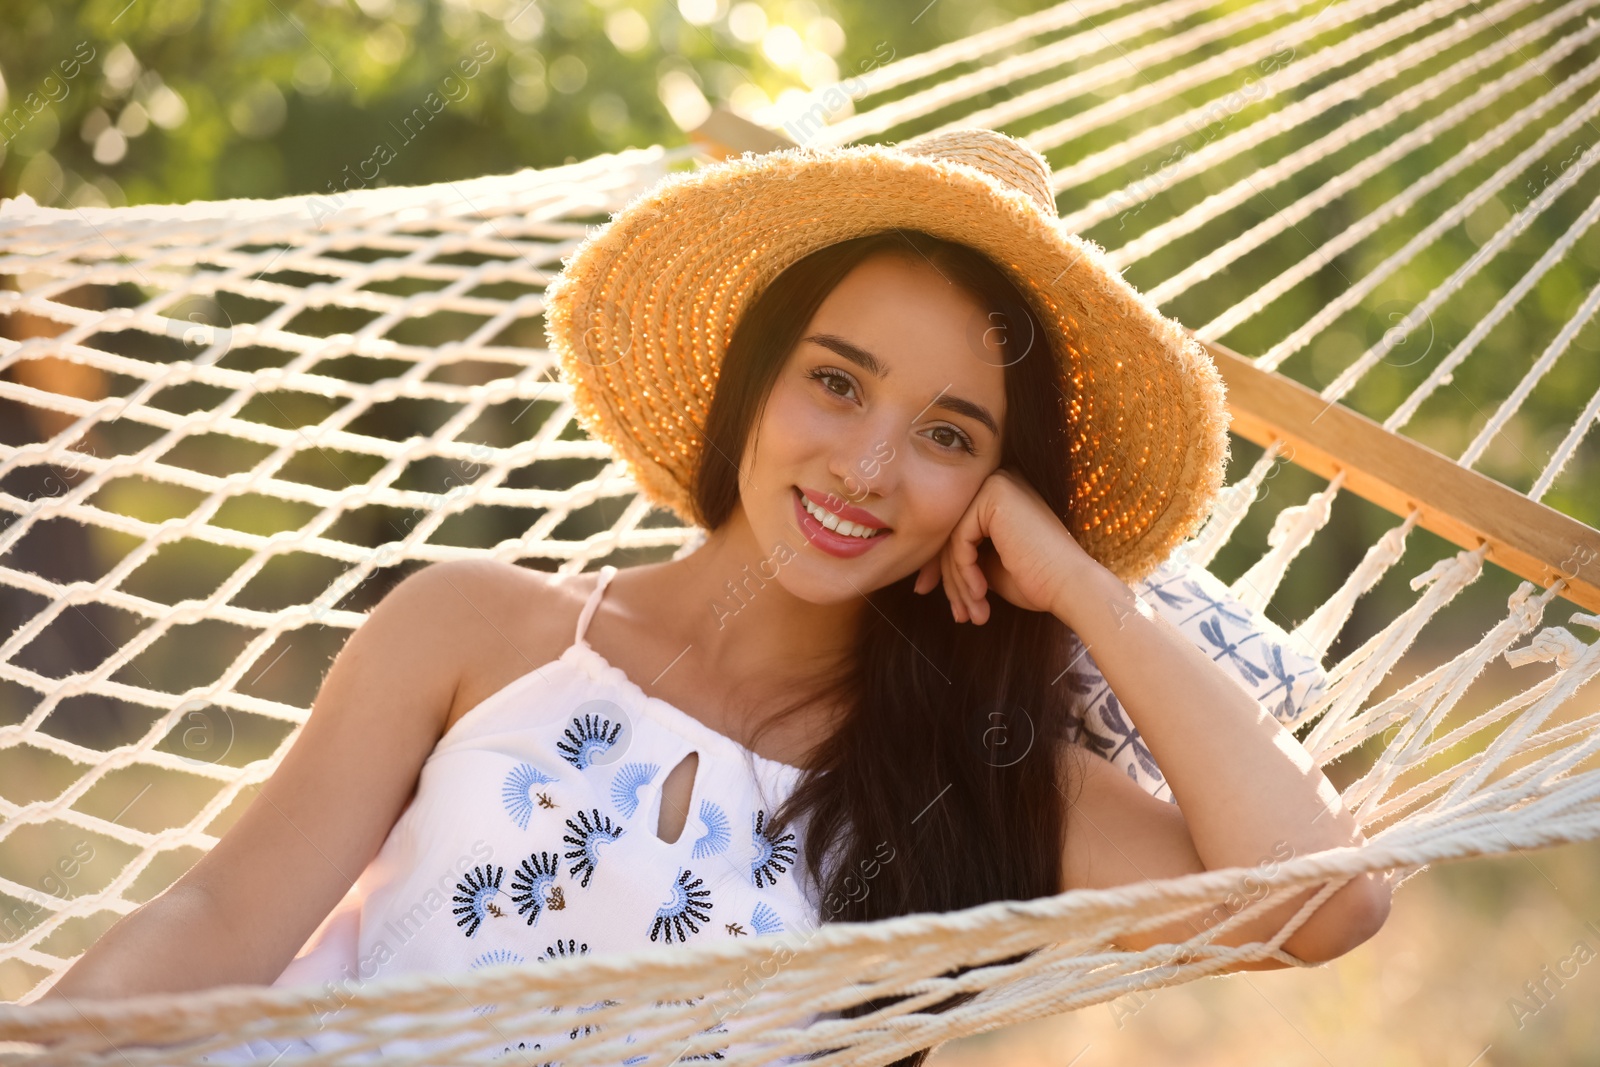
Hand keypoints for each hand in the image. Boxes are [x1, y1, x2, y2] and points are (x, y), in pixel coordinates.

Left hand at [912, 467, 1098, 623]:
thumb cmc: (1039, 581)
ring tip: (971, 613)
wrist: (1071, 587)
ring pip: (953, 539)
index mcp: (1000, 496)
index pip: (956, 530)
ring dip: (959, 583)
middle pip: (951, 533)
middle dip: (949, 579)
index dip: (943, 568)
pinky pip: (960, 539)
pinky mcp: (994, 495)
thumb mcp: (989, 568)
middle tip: (958, 614)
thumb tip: (925, 573)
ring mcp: (997, 485)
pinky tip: (981, 594)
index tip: (938, 597)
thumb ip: (962, 559)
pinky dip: (965, 572)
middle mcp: (998, 481)